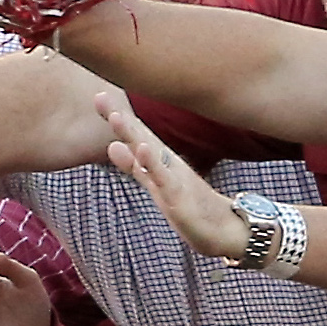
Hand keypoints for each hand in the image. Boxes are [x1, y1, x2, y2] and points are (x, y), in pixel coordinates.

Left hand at [100, 90, 248, 260]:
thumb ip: (135, 166)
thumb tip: (113, 145)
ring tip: (116, 116)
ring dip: (133, 135)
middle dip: (119, 118)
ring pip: (150, 154)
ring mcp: (173, 179)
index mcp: (159, 161)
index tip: (100, 96)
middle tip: (99, 96)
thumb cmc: (191, 206)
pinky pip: (164, 178)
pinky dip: (152, 163)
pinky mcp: (179, 197)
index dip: (118, 117)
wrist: (227, 230)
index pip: (135, 135)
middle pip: (140, 137)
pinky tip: (141, 148)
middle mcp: (166, 164)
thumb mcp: (156, 183)